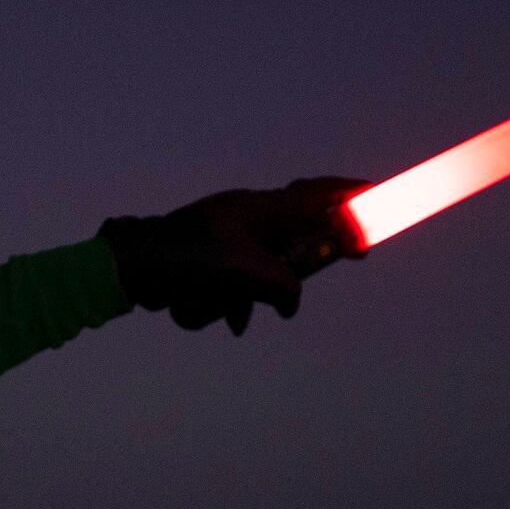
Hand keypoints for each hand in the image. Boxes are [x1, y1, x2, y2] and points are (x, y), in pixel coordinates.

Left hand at [97, 176, 370, 335]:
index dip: (350, 196)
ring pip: (258, 276)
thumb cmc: (188, 257)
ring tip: (228, 309)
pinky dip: (225, 305)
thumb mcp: (247, 272)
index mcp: (258, 208)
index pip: (315, 194)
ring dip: (245, 300)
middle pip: (291, 243)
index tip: (378, 199)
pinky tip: (212, 314)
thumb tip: (290, 303)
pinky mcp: (209, 265)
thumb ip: (284, 287)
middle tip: (288, 286)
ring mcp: (226, 242)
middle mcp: (245, 220)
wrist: (131, 268)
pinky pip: (232, 290)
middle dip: (289, 274)